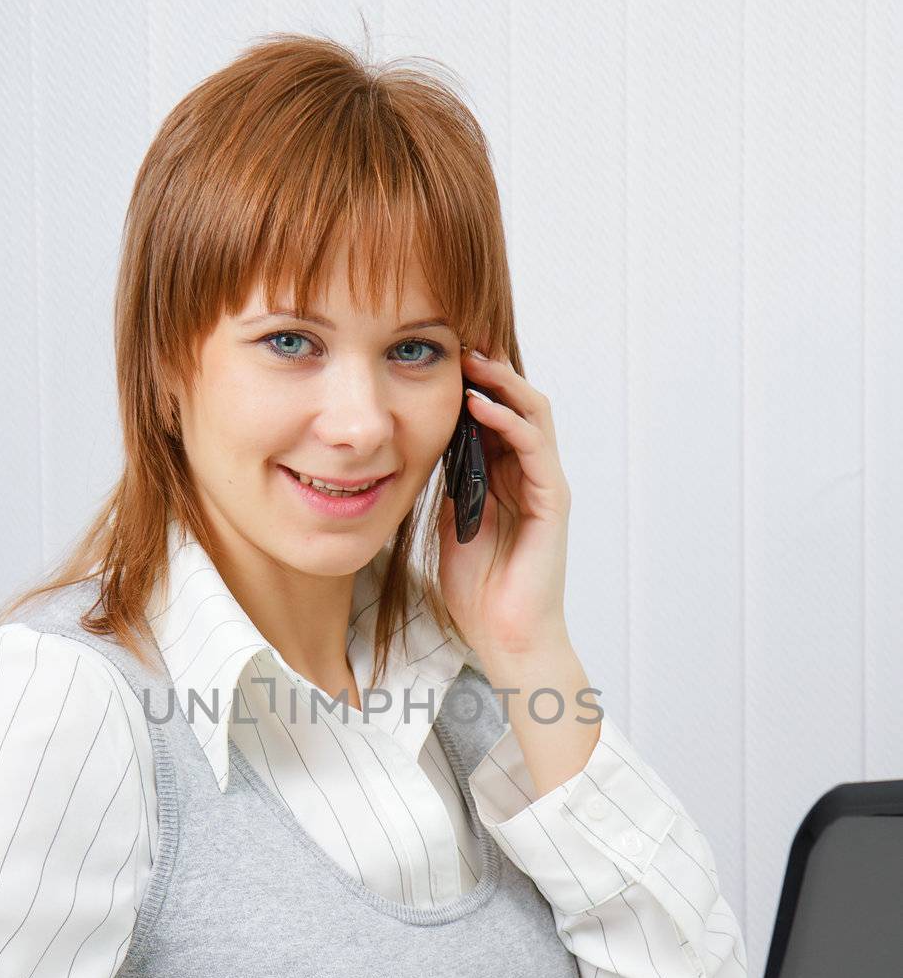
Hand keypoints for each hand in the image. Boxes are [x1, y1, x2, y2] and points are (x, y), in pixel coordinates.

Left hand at [438, 349, 571, 660]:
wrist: (505, 635)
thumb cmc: (478, 588)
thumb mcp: (451, 521)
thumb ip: (448, 483)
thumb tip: (424, 443)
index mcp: (506, 478)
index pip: (494, 414)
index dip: (473, 383)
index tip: (441, 356)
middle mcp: (530, 475)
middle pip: (517, 403)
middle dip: (490, 370)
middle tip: (458, 342)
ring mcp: (545, 485)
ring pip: (532, 414)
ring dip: (502, 383)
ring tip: (471, 359)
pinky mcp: (553, 501)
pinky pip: (534, 447)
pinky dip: (509, 421)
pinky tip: (481, 405)